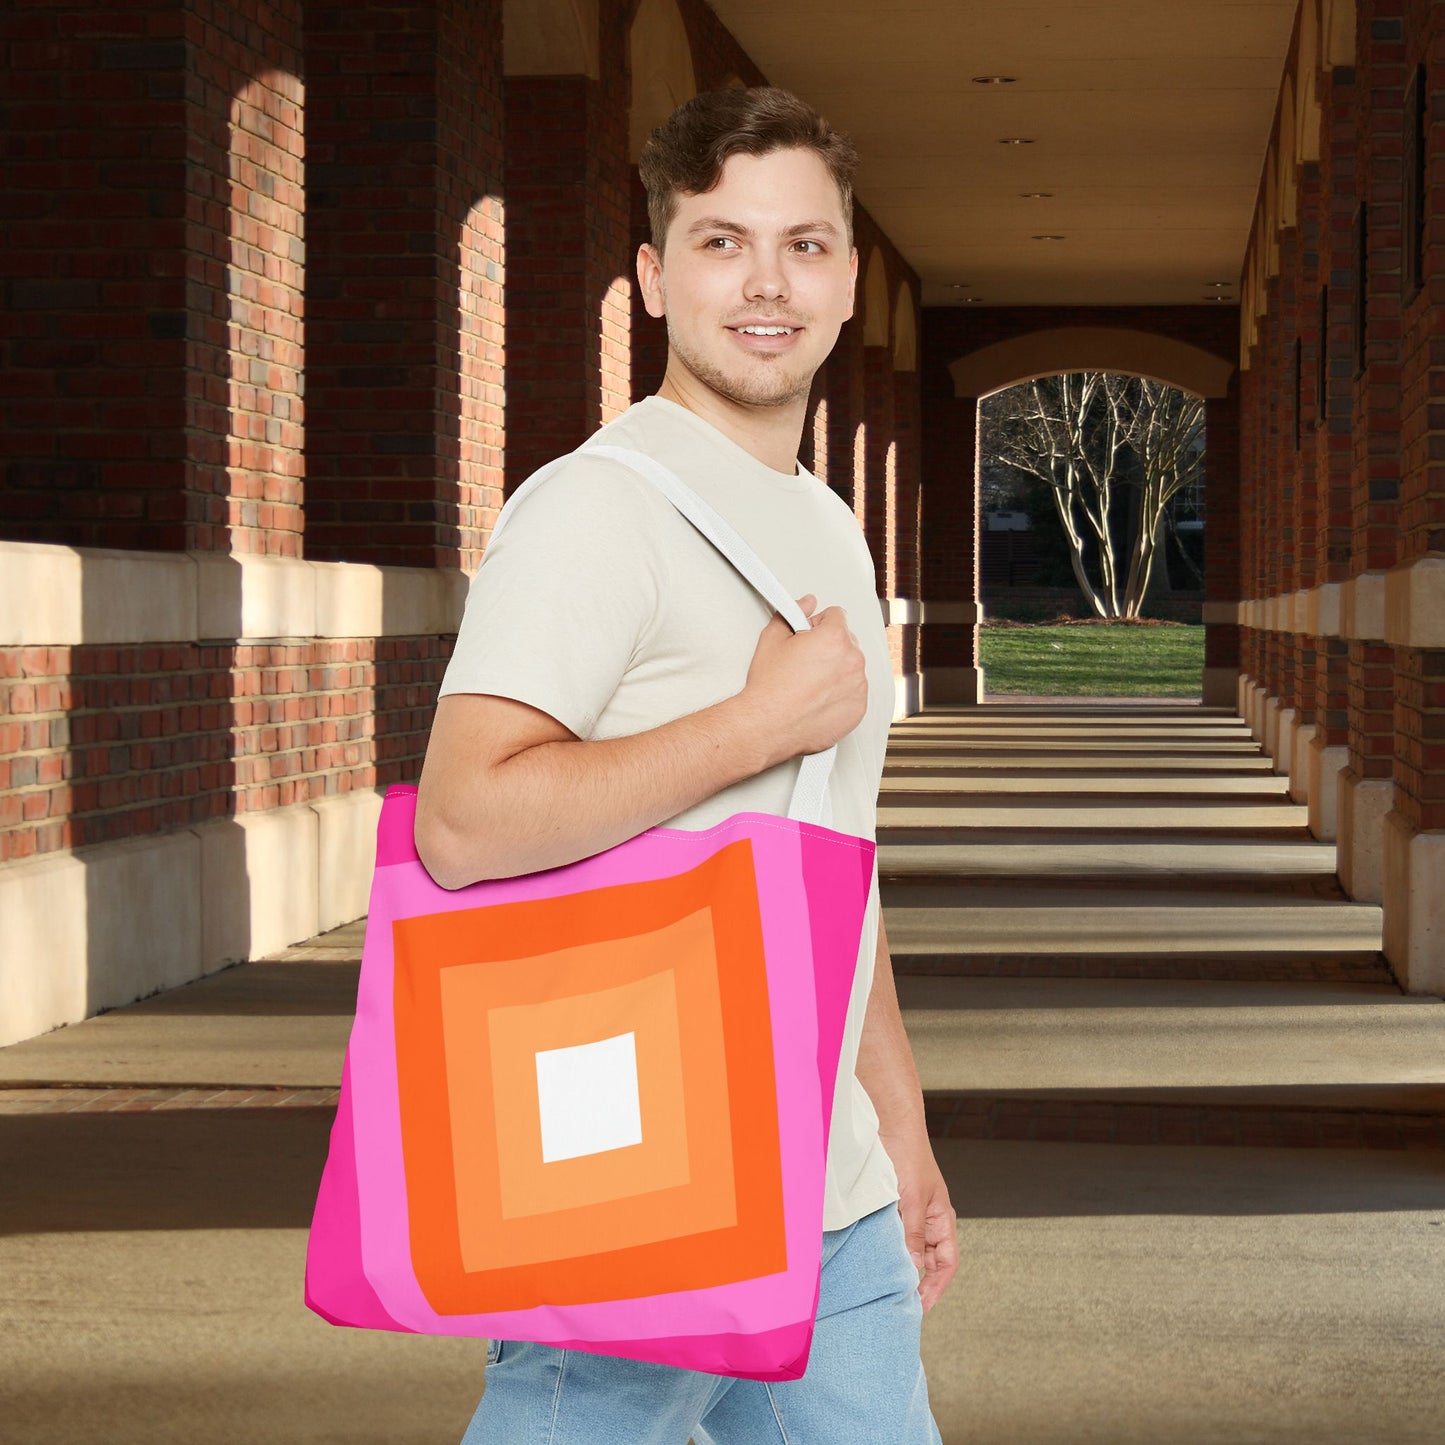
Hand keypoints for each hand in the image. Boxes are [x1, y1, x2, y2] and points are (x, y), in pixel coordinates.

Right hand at [744, 592, 867, 761]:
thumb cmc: (769, 688)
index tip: (809, 636)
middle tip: (805, 662)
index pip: (837, 615)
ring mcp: (858, 686)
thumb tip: (806, 603)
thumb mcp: (772, 639)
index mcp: (834, 638)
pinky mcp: (858, 708)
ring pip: (851, 667)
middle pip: (847, 641)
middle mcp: (852, 660)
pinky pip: (854, 692)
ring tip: (809, 683)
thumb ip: (794, 612)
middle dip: (829, 647)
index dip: (818, 624)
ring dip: (836, 670)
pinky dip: (840, 694)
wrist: (767, 725)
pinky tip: (818, 698)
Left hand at [884, 1130, 958, 1313]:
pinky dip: (885, 1249)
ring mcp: (909, 1214)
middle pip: (928, 1262)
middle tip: (898, 1303)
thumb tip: (914, 1268)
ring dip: (899, 1267)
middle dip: (917, 1283)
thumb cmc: (908, 1157)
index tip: (920, 1307)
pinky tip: (873, 1259)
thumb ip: (914, 1234)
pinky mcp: (891, 1207)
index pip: (946, 1263)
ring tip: (884, 1287)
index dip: (936, 1287)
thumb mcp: (913, 1199)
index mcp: (942, 1219)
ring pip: (908, 1250)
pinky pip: (891, 1236)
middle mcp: (928, 1220)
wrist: (890, 1125)